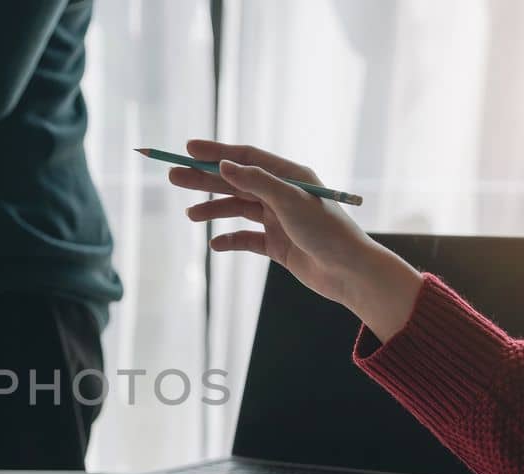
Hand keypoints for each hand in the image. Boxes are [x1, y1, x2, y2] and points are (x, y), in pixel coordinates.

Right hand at [170, 139, 422, 340]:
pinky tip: (215, 244)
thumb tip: (223, 164)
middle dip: (205, 180)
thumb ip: (256, 182)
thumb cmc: (326, 231)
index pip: (246, 157)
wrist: (349, 272)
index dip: (216, 152)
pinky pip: (247, 239)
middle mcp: (283, 194)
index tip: (188, 149)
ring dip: (213, 210)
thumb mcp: (289, 201)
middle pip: (236, 182)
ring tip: (190, 215)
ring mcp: (279, 220)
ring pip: (238, 209)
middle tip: (174, 176)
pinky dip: (230, 240)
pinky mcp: (278, 245)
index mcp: (290, 175)